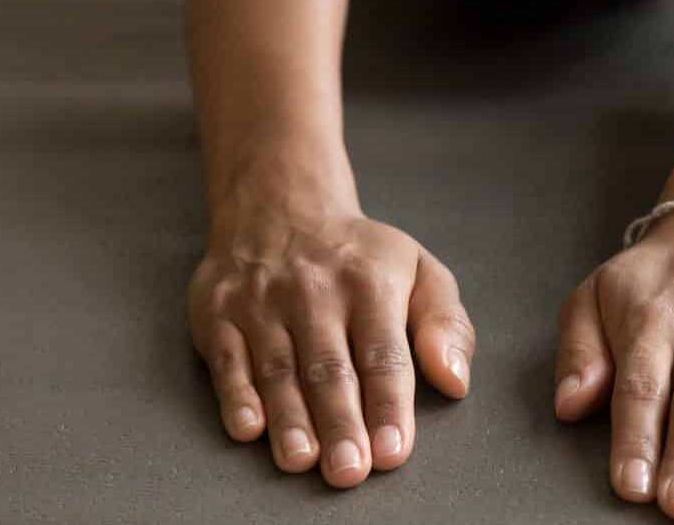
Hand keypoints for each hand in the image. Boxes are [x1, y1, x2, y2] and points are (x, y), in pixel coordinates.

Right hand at [187, 202, 475, 486]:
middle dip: (340, 423)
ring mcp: (262, 302)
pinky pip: (227, 359)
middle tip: (349, 470)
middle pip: (329, 368)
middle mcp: (314, 292)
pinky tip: (249, 427)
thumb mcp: (418, 270)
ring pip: (278, 369)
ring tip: (302, 459)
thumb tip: (454, 380)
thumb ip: (445, 326)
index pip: (382, 354)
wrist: (278, 204)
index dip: (388, 406)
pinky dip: (236, 394)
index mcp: (370, 283)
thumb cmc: (358, 256)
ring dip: (290, 418)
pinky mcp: (219, 313)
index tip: (392, 450)